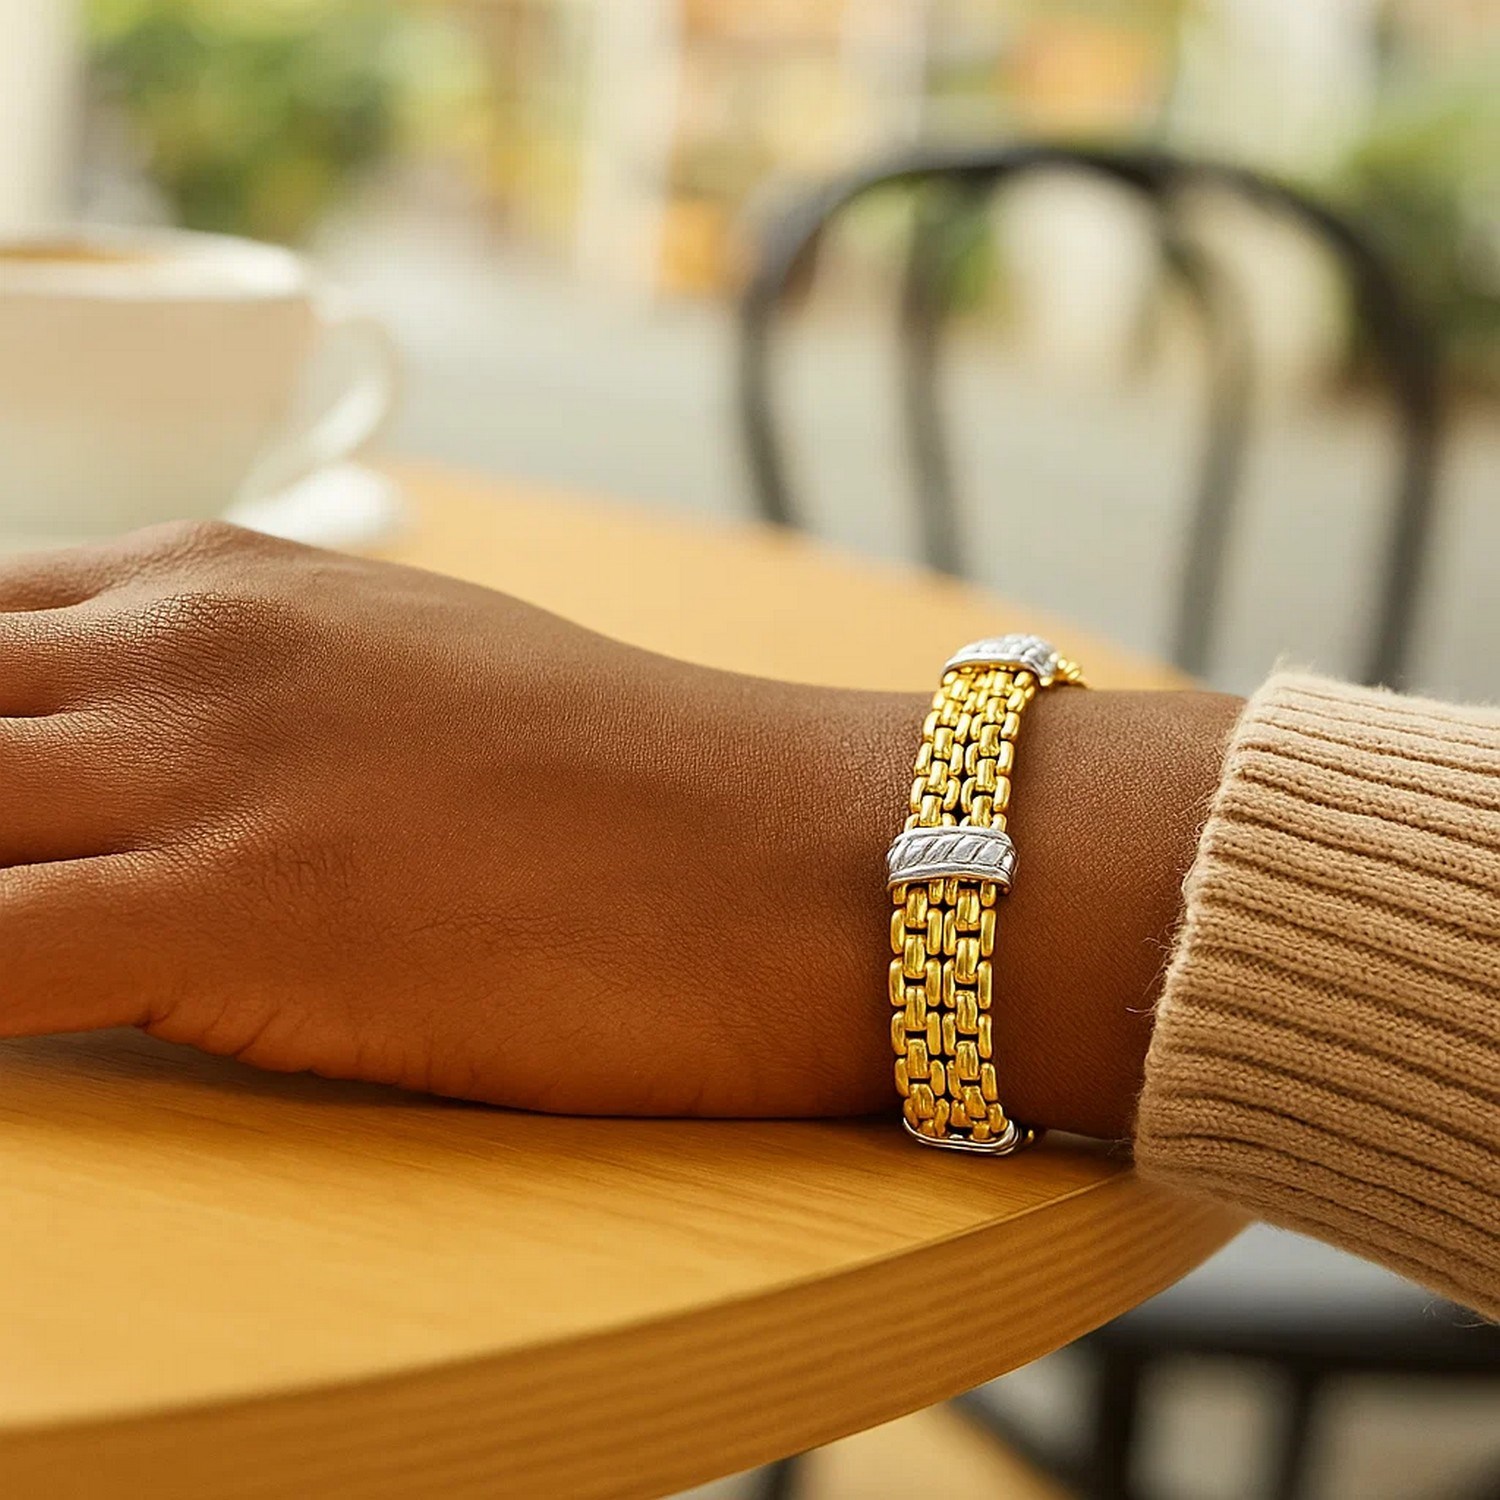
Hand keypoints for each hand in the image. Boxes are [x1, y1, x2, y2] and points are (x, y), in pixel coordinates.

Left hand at [1, 521, 1238, 1133]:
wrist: (784, 847)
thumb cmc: (621, 777)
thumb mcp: (399, 667)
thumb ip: (243, 681)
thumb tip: (131, 744)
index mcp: (211, 577)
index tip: (1, 813)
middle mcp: (179, 646)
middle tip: (21, 874)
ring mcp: (200, 770)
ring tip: (30, 938)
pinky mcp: (235, 914)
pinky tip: (17, 1032)